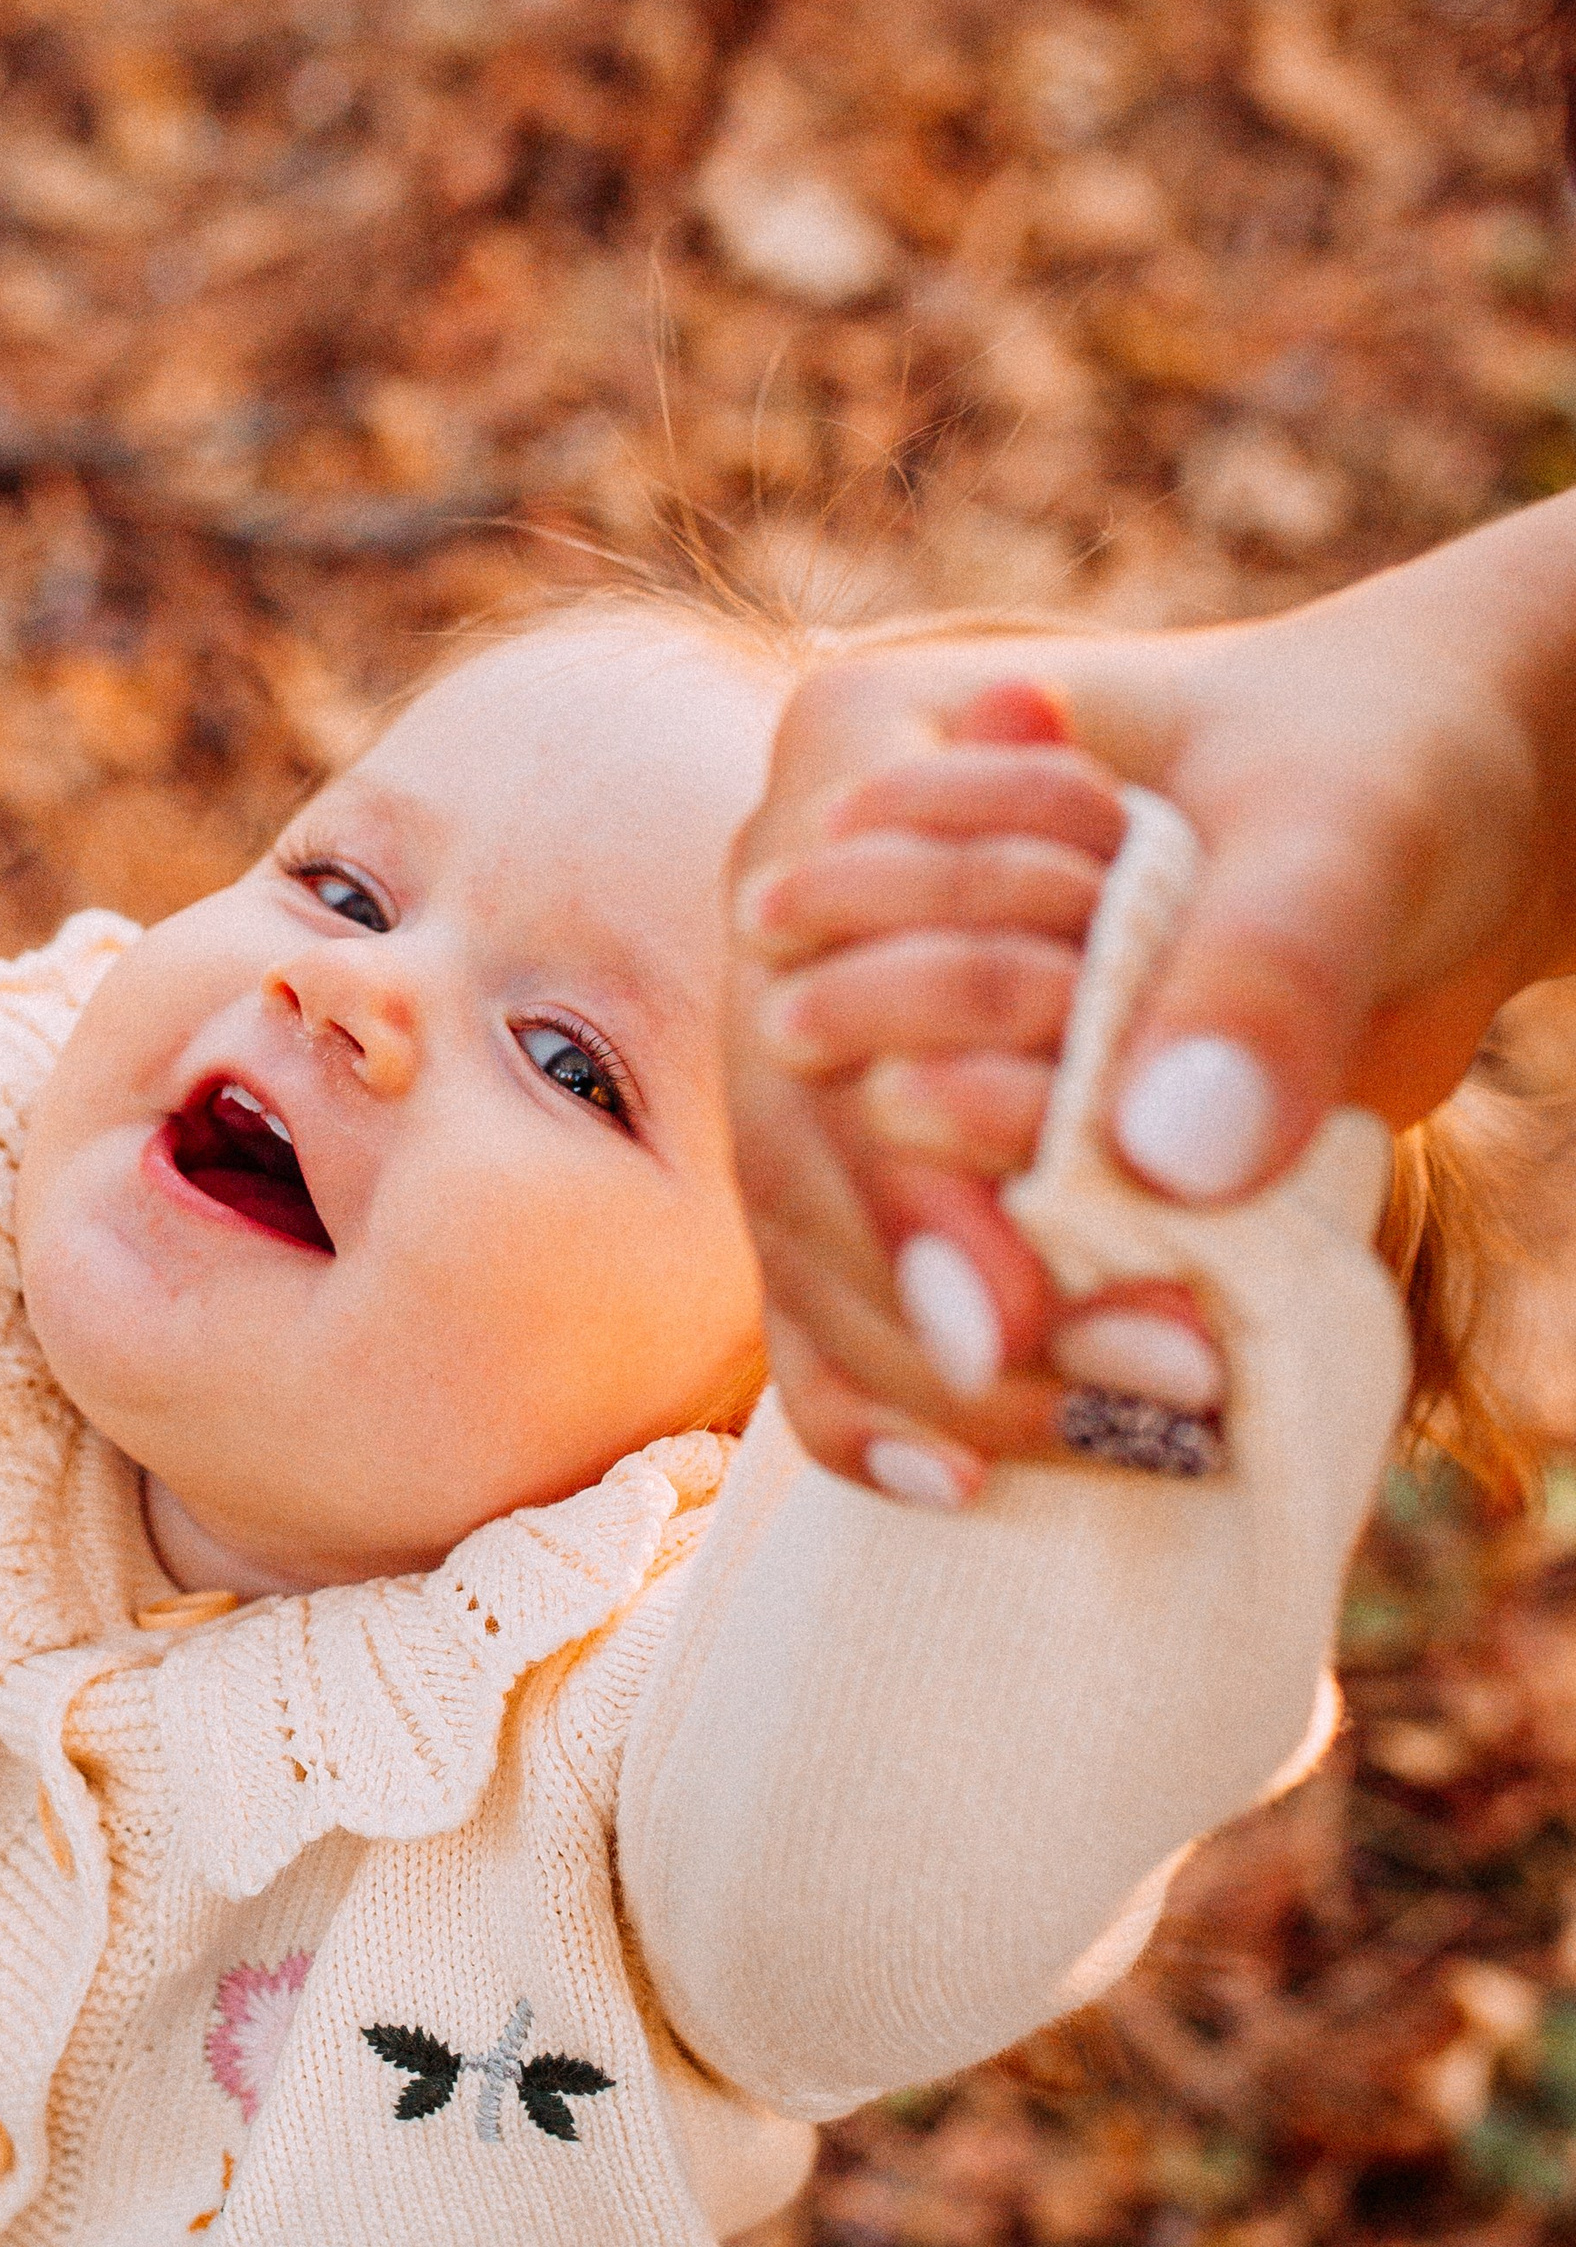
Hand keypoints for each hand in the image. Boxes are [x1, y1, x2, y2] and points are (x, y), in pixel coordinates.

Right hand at [728, 501, 1575, 1486]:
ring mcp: (854, 1053)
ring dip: (947, 1371)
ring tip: (1134, 1429)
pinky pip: (854, 1302)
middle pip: (796, 1153)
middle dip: (929, 1295)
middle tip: (1098, 1388)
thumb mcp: (1352, 832)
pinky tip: (965, 1483)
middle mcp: (813, 920)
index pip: (812, 997)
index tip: (1002, 1312)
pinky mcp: (925, 1160)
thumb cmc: (1393, 771)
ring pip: (818, 1250)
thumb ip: (1264, 967)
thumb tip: (1167, 1158)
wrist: (1449, 823)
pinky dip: (904, 1403)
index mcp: (861, 763)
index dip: (888, 1172)